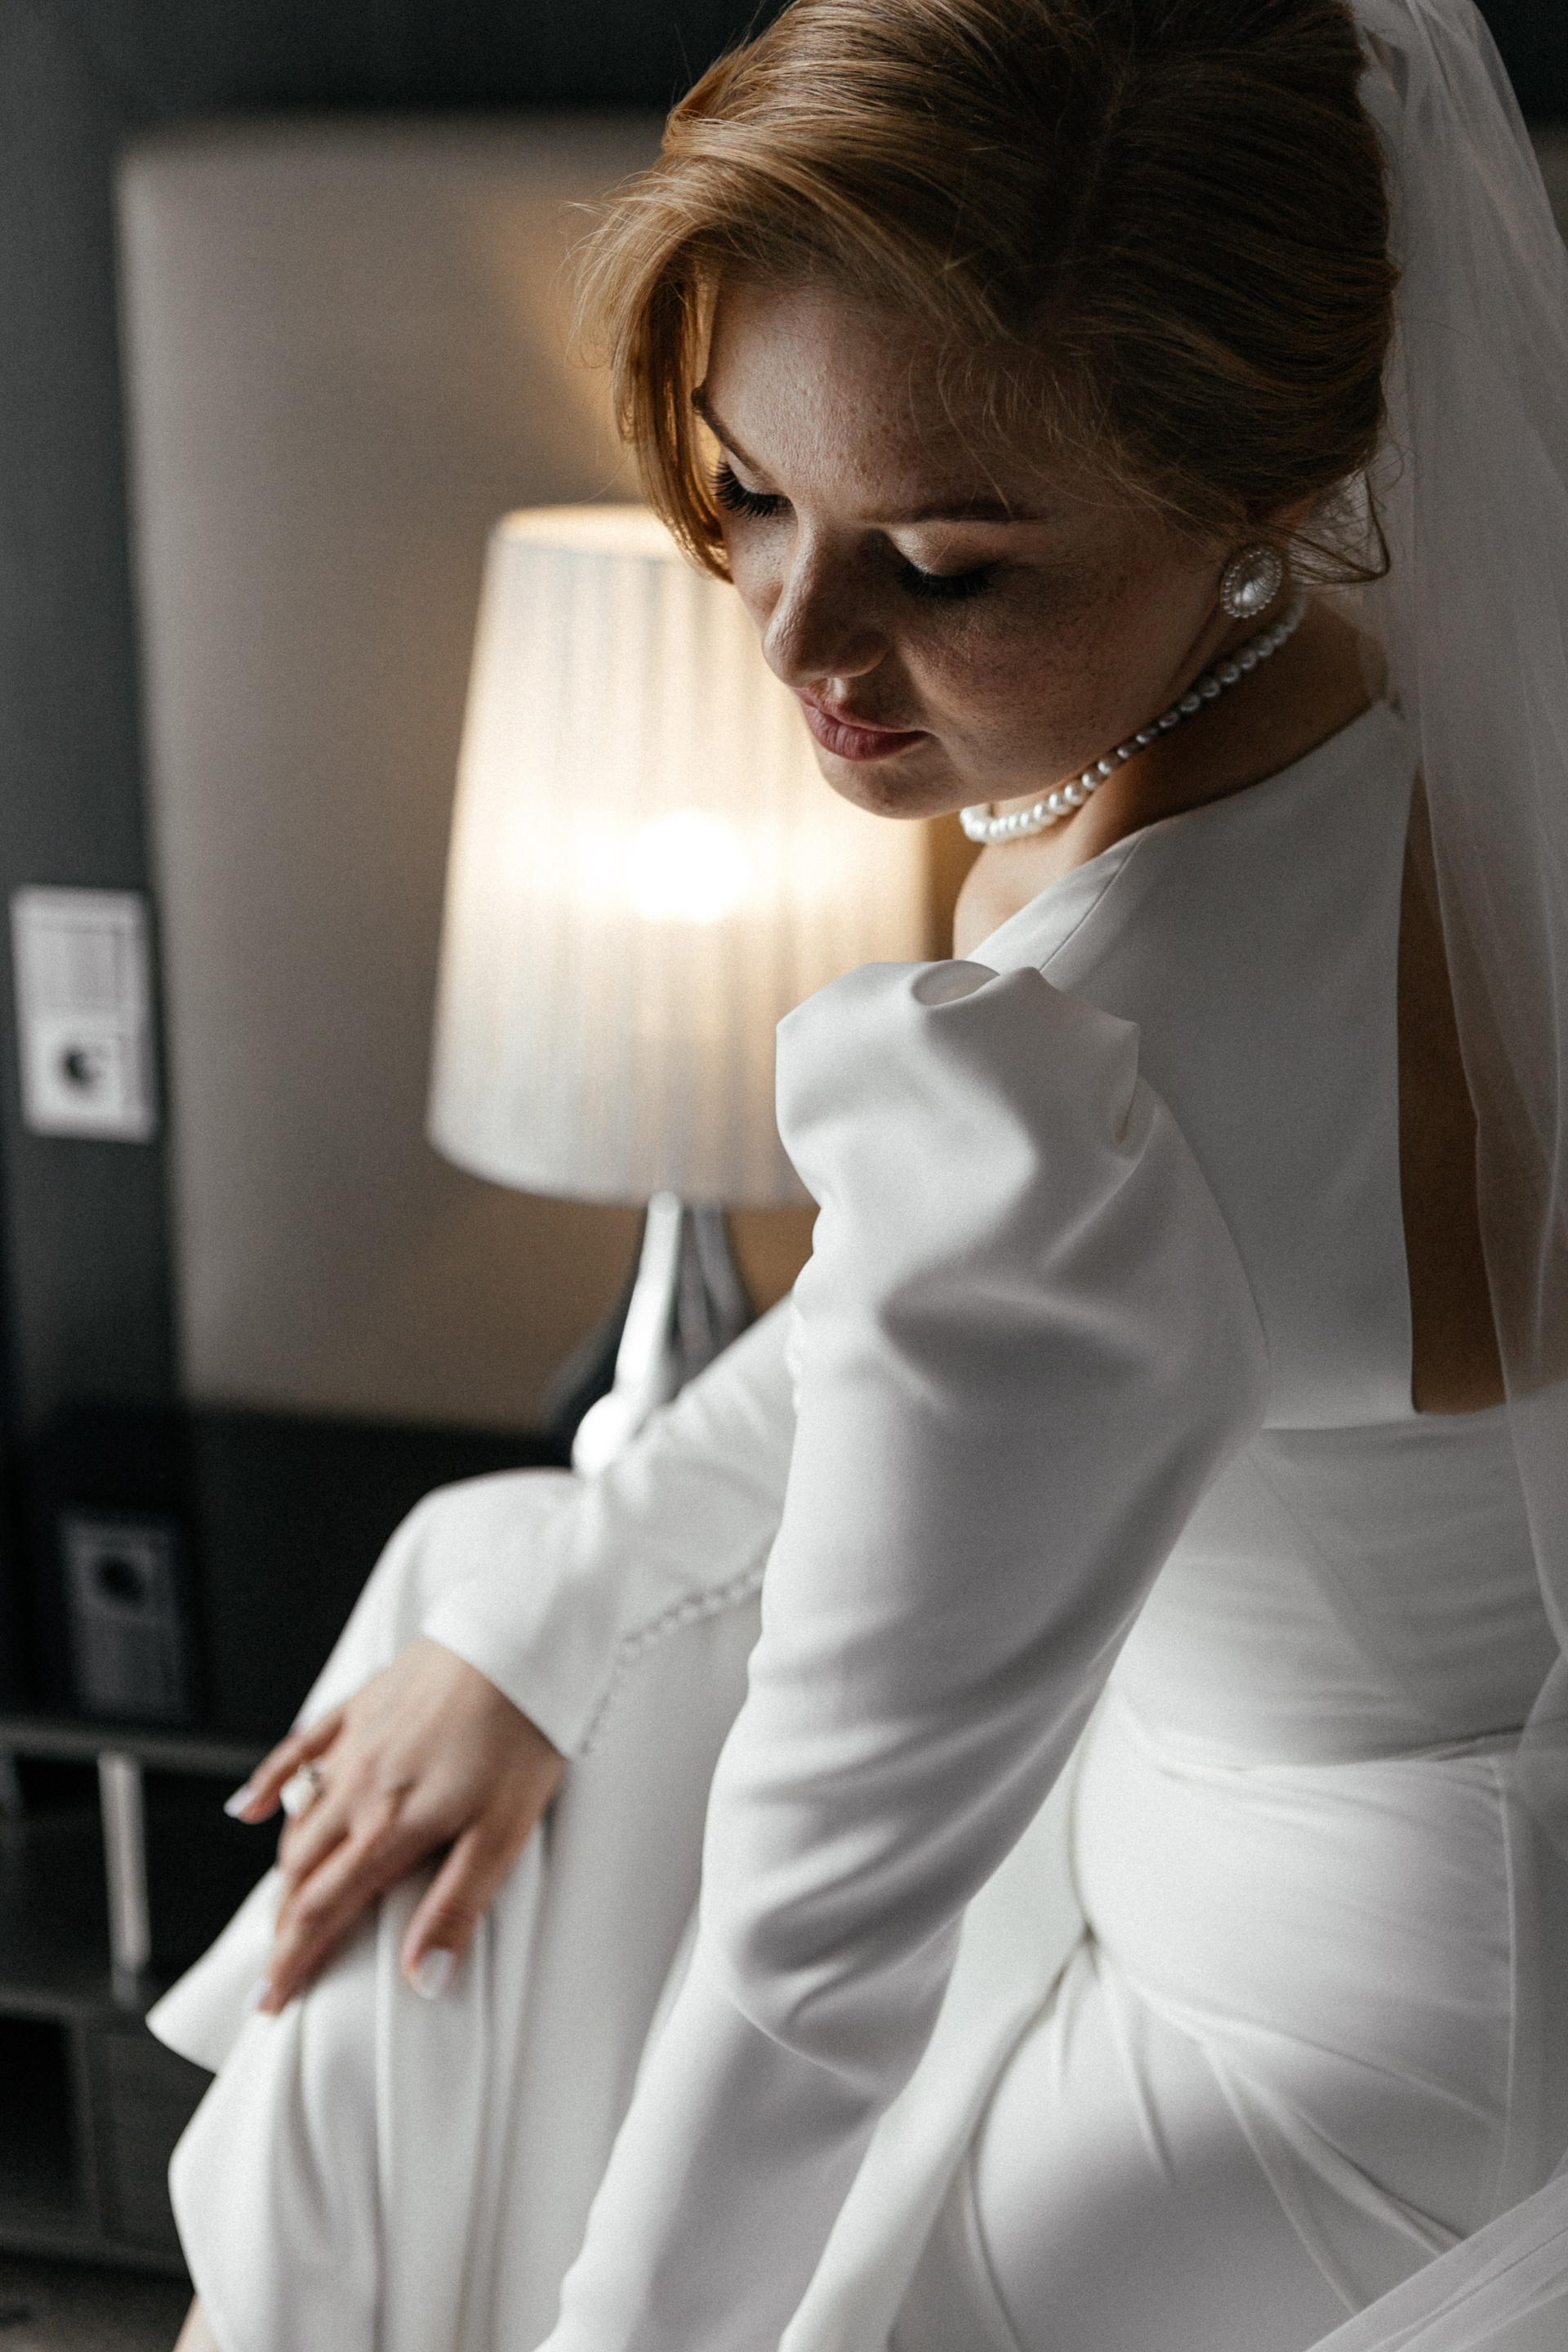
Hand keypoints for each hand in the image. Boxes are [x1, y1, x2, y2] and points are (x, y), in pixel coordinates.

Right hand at [227, 1637, 563, 2010]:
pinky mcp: (361, 1705)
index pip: (324, 1911)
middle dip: (285, 1924)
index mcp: (391, 1828)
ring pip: (299, 1821)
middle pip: (302, 1872)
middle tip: (279, 1965)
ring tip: (285, 1905)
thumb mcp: (503, 1835)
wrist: (518, 1639)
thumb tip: (421, 1978)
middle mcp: (359, 1789)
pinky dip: (269, 1784)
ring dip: (286, 1869)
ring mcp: (354, 1745)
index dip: (293, 1962)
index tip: (272, 2002)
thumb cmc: (523, 1733)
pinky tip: (249, 1807)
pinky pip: (299, 1750)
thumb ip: (455, 1906)